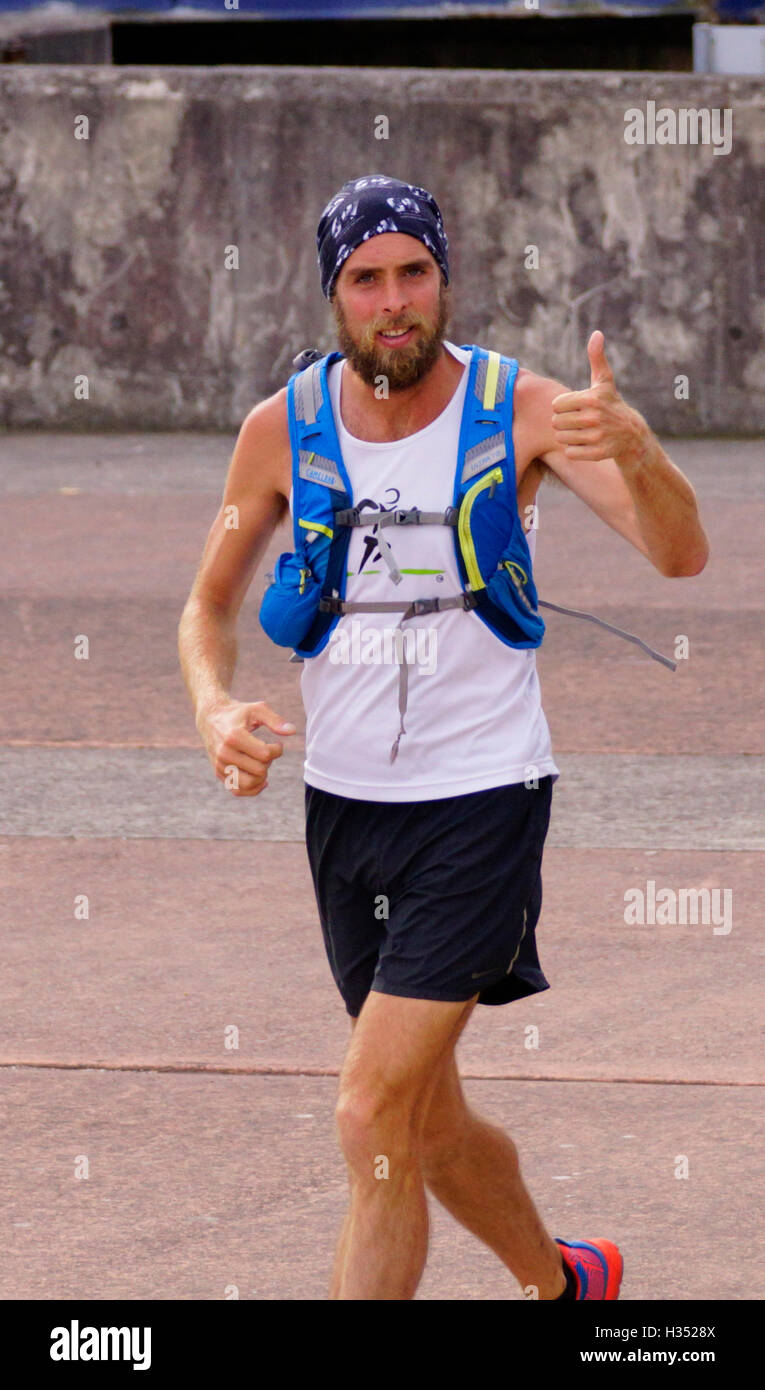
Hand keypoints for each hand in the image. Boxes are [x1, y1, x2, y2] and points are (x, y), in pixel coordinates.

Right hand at [198, 698, 295, 796]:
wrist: (211, 718)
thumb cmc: (238, 713)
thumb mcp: (257, 709)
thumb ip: (275, 720)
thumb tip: (292, 731)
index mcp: (234, 736)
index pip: (265, 754)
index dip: (278, 750)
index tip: (277, 743)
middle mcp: (224, 753)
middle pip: (259, 770)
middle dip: (269, 762)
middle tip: (267, 752)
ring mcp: (220, 765)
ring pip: (249, 784)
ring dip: (262, 776)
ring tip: (262, 763)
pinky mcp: (219, 773)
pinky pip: (238, 790)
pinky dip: (252, 789)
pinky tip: (260, 779)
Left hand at [551, 331, 647, 466]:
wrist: (631, 434)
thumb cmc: (611, 404)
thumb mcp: (604, 381)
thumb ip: (596, 358)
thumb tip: (596, 333)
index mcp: (591, 398)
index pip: (556, 405)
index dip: (563, 407)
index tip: (576, 407)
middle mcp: (593, 417)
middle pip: (556, 423)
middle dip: (564, 423)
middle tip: (579, 422)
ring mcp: (596, 436)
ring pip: (561, 439)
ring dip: (568, 437)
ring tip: (582, 432)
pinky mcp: (597, 453)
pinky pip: (570, 453)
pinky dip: (574, 451)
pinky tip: (586, 444)